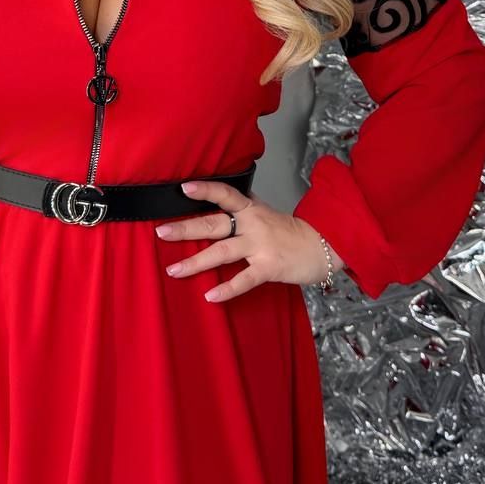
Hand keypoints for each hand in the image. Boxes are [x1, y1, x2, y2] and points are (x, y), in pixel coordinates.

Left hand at [155, 179, 344, 301]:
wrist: (323, 246)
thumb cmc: (291, 232)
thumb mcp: (265, 212)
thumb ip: (243, 208)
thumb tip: (218, 199)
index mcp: (251, 209)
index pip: (225, 194)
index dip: (204, 190)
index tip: (182, 188)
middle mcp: (253, 224)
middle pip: (214, 224)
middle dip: (186, 228)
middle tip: (161, 233)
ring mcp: (260, 245)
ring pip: (222, 252)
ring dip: (196, 262)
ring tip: (174, 270)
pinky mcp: (269, 267)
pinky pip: (244, 279)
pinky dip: (227, 288)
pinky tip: (210, 295)